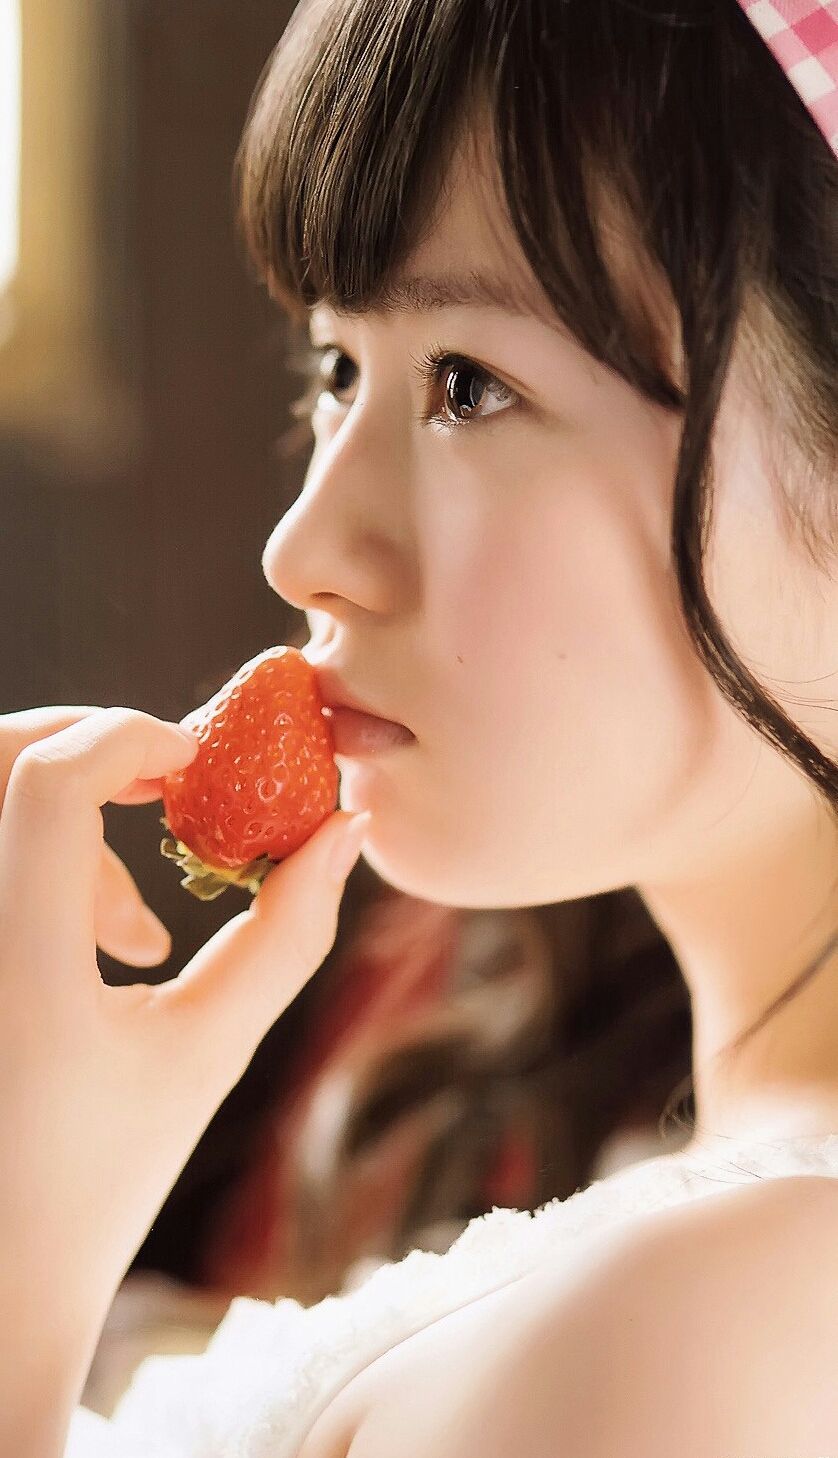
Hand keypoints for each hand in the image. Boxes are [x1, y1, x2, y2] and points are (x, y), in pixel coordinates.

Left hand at [0, 706, 369, 1342]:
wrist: (2, 1268)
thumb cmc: (110, 1171)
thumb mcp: (211, 1048)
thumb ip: (290, 931)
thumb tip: (346, 829)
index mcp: (20, 977)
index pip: (47, 788)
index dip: (126, 736)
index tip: (196, 760)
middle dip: (89, 749)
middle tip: (167, 785)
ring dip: (64, 816)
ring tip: (140, 927)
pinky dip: (34, 854)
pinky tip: (94, 940)